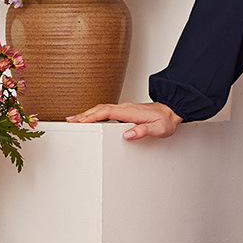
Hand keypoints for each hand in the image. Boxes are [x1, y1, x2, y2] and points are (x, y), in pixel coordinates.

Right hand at [65, 100, 182, 140]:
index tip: (81, 121)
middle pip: (100, 109)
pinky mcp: (125, 111)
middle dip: (84, 114)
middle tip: (70, 120)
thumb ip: (143, 131)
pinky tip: (91, 117)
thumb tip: (128, 134)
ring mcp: (124, 108)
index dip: (92, 116)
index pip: (107, 112)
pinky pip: (107, 110)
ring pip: (102, 109)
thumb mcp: (158, 129)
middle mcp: (125, 108)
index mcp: (130, 112)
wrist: (172, 110)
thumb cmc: (166, 120)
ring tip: (74, 119)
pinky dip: (96, 113)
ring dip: (88, 113)